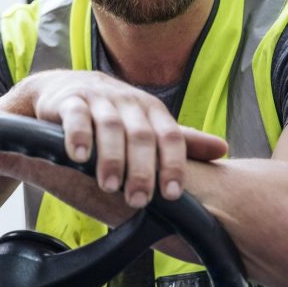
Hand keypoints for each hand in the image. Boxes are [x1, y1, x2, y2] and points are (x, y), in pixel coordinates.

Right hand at [17, 71, 226, 207]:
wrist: (64, 87)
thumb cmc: (112, 112)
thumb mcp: (147, 124)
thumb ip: (181, 139)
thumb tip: (223, 149)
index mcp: (152, 110)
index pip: (170, 136)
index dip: (173, 165)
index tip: (172, 194)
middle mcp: (128, 102)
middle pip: (141, 135)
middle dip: (141, 169)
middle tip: (138, 199)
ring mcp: (99, 100)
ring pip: (110, 126)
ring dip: (111, 158)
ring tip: (109, 185)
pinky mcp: (70, 101)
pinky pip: (76, 116)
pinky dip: (78, 136)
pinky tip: (78, 157)